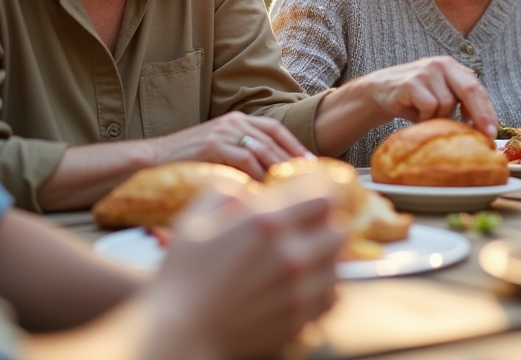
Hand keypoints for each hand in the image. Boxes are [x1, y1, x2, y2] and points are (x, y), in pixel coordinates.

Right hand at [147, 177, 344, 359]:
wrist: (181, 333)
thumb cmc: (182, 277)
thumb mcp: (193, 220)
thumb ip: (224, 193)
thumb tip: (244, 188)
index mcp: (266, 222)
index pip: (325, 194)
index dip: (326, 189)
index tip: (319, 191)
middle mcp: (291, 253)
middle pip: (339, 228)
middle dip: (327, 223)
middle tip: (310, 224)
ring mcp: (299, 289)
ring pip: (339, 262)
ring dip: (326, 254)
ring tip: (304, 254)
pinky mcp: (300, 318)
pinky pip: (332, 295)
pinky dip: (324, 285)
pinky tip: (304, 283)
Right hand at [149, 112, 310, 179]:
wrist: (153, 159)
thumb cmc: (187, 161)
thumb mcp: (220, 150)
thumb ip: (243, 154)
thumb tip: (273, 175)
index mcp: (238, 120)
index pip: (275, 129)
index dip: (295, 145)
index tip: (312, 164)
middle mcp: (234, 122)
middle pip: (273, 140)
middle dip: (292, 160)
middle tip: (308, 180)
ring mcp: (224, 132)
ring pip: (263, 150)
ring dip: (278, 170)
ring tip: (292, 188)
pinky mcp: (214, 146)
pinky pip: (245, 160)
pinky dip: (258, 175)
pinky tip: (266, 190)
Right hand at [356, 56, 497, 136]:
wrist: (379, 92)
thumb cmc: (414, 98)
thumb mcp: (440, 95)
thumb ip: (460, 100)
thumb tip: (486, 125)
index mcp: (453, 67)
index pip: (477, 88)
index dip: (488, 110)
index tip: (493, 131)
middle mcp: (442, 65)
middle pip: (470, 90)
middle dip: (481, 115)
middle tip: (487, 135)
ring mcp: (426, 72)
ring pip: (447, 104)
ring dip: (439, 117)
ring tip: (426, 116)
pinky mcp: (411, 83)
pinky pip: (429, 107)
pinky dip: (425, 117)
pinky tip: (415, 114)